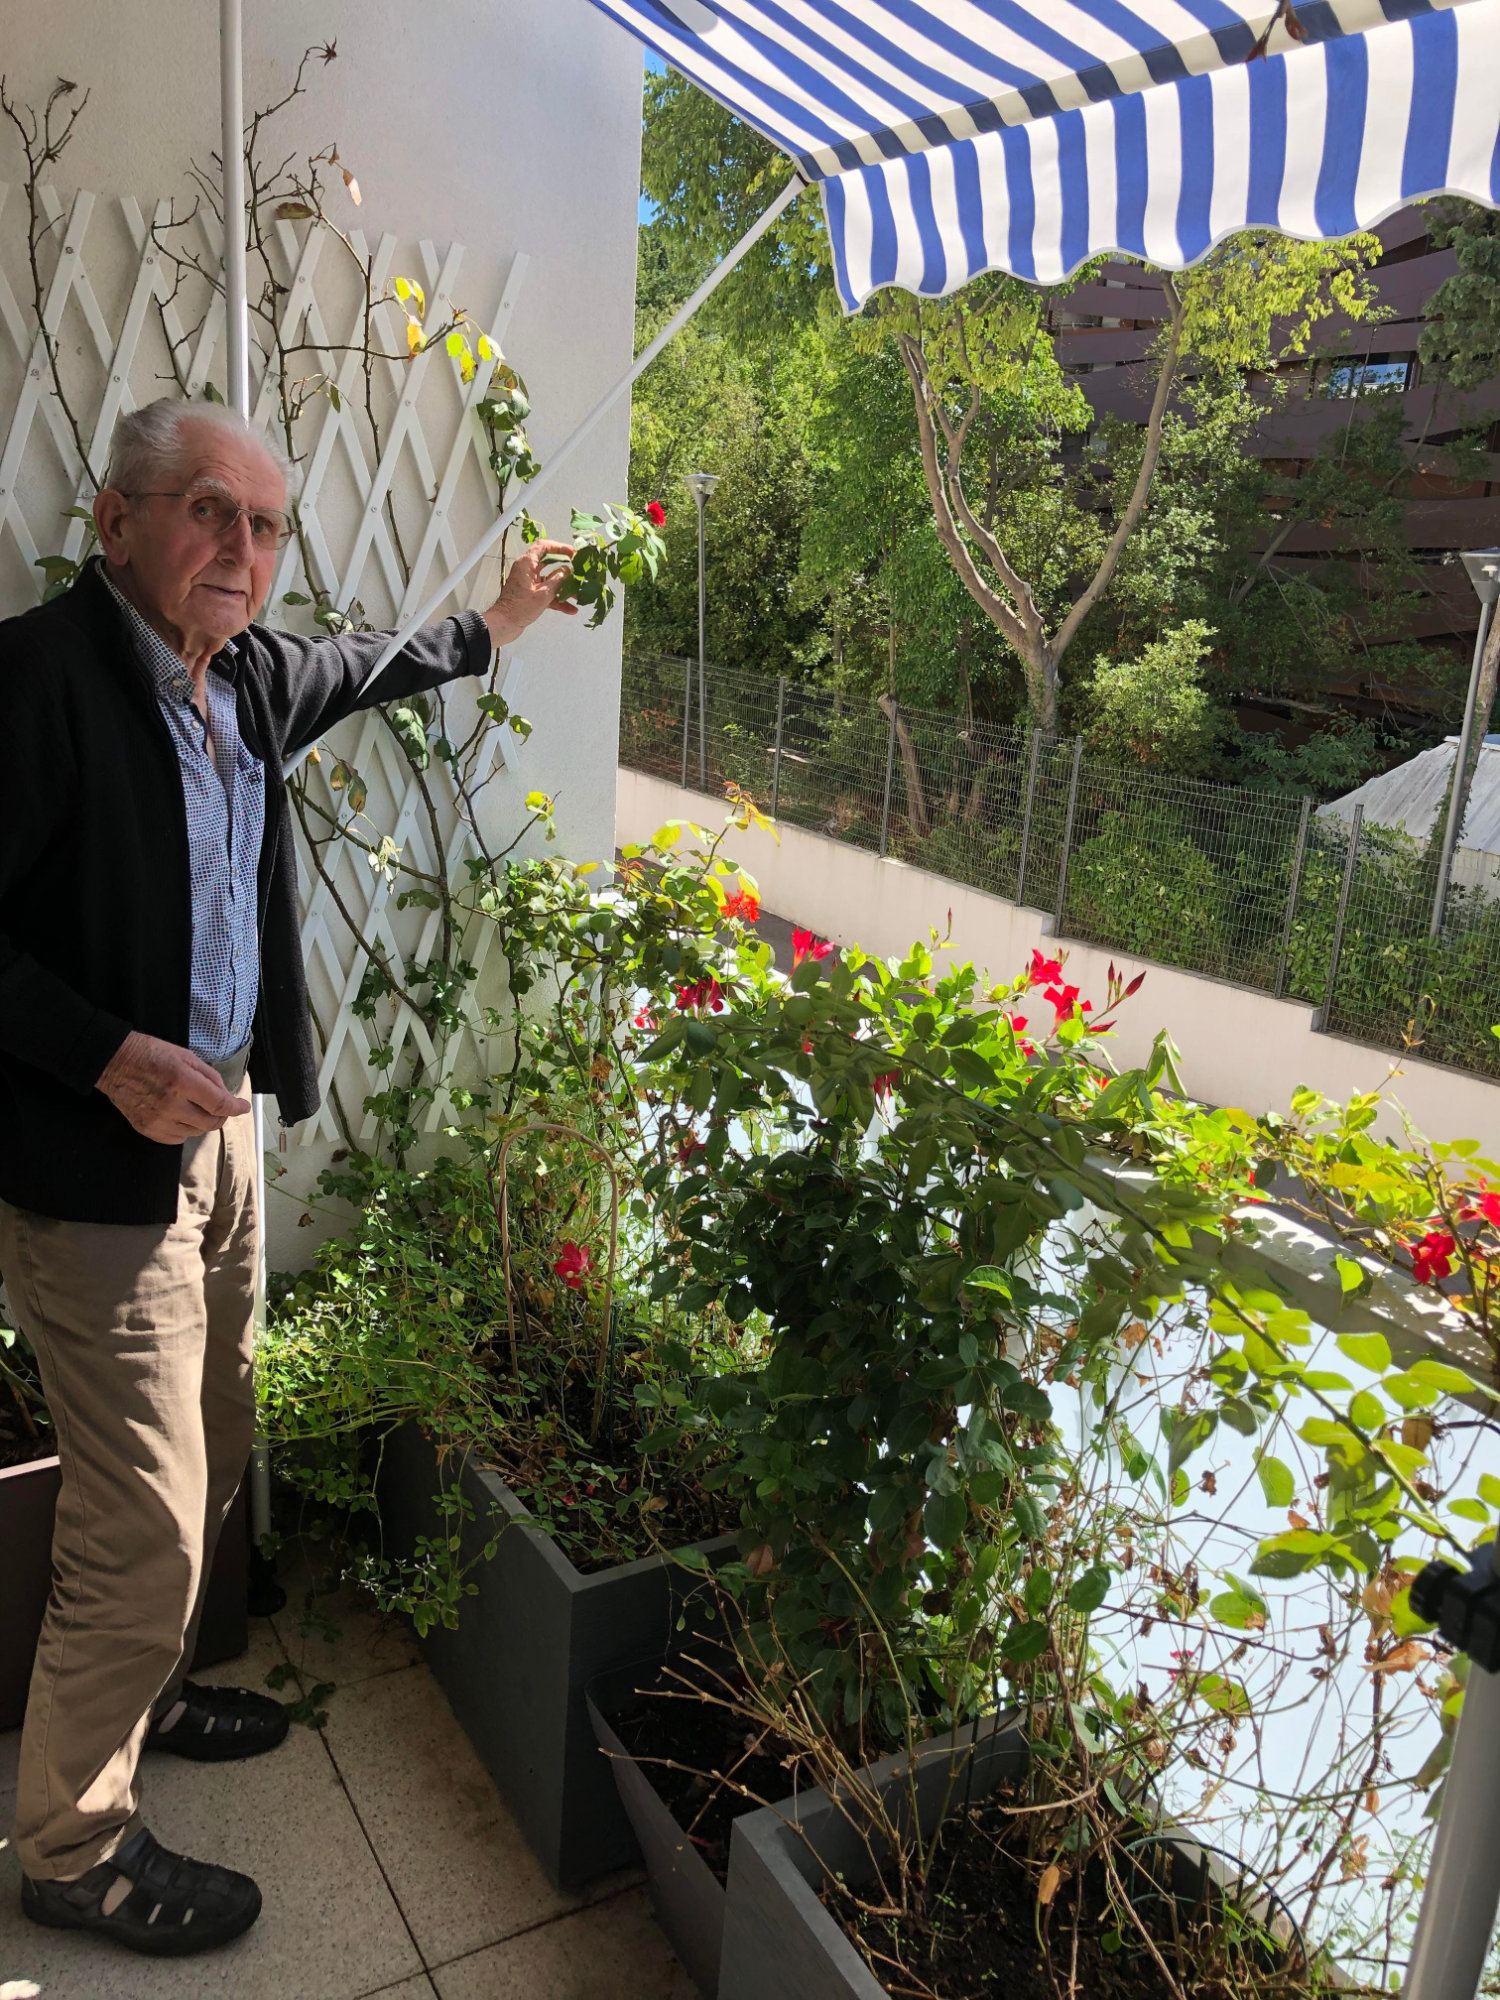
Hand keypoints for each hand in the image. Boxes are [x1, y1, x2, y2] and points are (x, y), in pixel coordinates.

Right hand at [96, 1031, 251, 1143]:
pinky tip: (181, 1116)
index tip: (244, 1107)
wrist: (115, 1063)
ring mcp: (157, 1120)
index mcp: (182, 1082)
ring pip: (196, 1132)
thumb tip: (227, 1097)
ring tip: (195, 1107)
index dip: (236, 1108)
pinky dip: (185, 1130)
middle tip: (220, 1107)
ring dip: (202, 1122)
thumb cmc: (152, 1055)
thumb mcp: (187, 1056)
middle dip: (221, 1115)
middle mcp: (171, 1104)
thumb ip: (210, 1078)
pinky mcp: (147, 1129)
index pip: (219, 1104)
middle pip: (210, 1123)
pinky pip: (177, 1139)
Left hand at [482, 539, 577, 649]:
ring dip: (564, 587)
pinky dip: (558, 599)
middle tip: (578, 570)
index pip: (544, 546)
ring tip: (577, 595)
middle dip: (566, 568)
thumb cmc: (518, 609)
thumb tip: (567, 571)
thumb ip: (557, 580)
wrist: (504, 624)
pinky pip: (548, 593)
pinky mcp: (531, 594)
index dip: (560, 547)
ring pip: (551, 580)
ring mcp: (529, 582)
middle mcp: (527, 570)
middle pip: (550, 563)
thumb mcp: (543, 594)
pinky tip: (570, 609)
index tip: (573, 553)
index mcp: (526, 564)